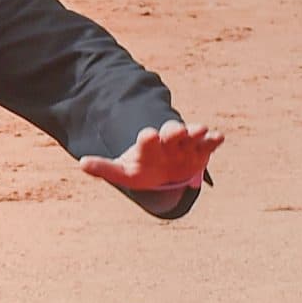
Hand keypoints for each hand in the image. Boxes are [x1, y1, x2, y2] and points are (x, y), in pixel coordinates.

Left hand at [80, 119, 223, 191]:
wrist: (161, 170)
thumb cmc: (140, 170)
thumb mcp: (123, 173)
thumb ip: (105, 168)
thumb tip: (82, 163)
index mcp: (148, 146)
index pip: (147, 140)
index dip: (148, 138)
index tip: (149, 135)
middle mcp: (167, 142)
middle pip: (171, 132)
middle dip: (174, 130)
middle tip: (178, 130)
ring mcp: (185, 145)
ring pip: (191, 135)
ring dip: (196, 132)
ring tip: (202, 130)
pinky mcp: (200, 151)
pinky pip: (207, 144)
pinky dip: (213, 140)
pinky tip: (219, 137)